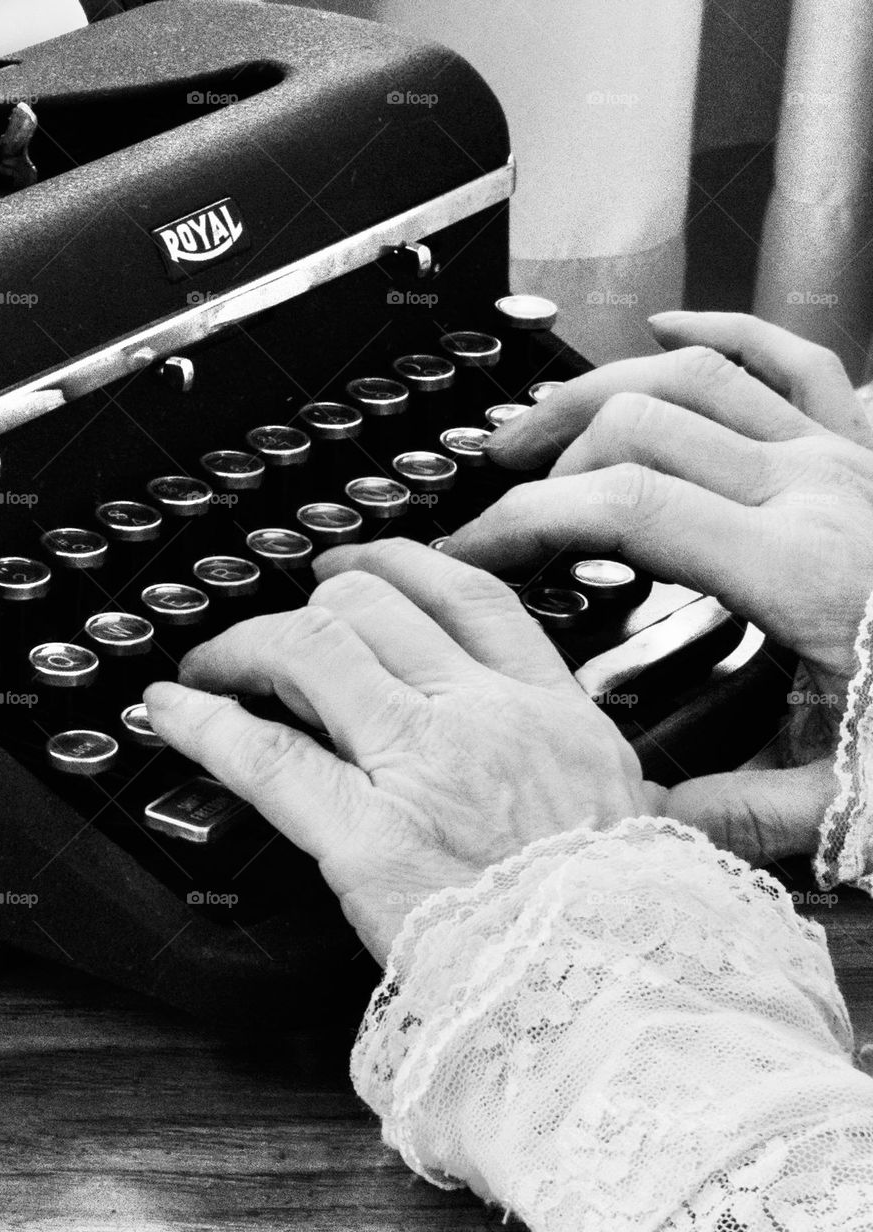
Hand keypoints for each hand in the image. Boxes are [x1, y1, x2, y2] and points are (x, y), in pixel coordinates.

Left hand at [144, 540, 663, 962]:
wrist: (618, 1003)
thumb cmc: (618, 926)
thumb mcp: (620, 810)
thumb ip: (565, 760)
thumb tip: (531, 748)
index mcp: (554, 712)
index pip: (471, 597)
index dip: (403, 564)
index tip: (368, 569)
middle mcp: (486, 718)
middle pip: (377, 604)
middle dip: (316, 596)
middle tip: (286, 611)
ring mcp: (425, 768)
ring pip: (315, 649)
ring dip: (249, 642)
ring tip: (215, 659)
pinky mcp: (369, 838)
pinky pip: (267, 756)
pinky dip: (206, 722)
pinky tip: (172, 710)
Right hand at [444, 312, 872, 862]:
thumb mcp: (857, 803)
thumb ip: (741, 818)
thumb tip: (639, 831)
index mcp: (799, 571)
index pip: (622, 507)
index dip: (526, 519)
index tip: (473, 549)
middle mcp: (814, 490)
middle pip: (638, 426)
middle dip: (544, 454)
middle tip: (490, 495)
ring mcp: (844, 455)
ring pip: (695, 376)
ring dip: (602, 387)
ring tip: (537, 420)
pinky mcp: (864, 448)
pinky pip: (789, 358)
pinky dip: (722, 332)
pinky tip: (670, 326)